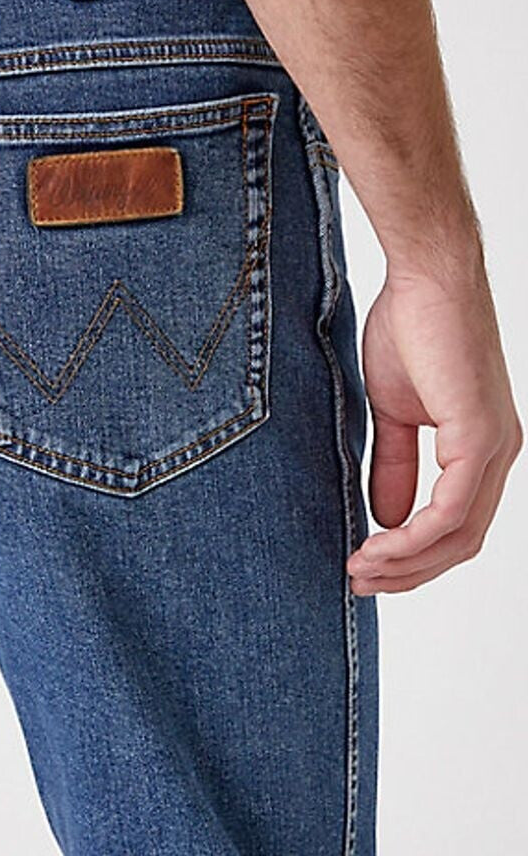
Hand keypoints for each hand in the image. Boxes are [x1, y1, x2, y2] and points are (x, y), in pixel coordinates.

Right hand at [347, 262, 522, 594]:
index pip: (457, 525)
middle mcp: (499, 454)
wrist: (425, 279)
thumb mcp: (393, 413)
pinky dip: (415, 536)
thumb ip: (394, 465)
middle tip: (360, 581)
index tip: (366, 564)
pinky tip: (380, 543)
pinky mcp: (480, 436)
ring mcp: (495, 447)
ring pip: (459, 535)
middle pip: (462, 543)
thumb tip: (385, 518)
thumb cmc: (411, 329)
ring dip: (408, 561)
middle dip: (409, 571)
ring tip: (361, 567)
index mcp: (481, 448)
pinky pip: (452, 509)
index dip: (413, 556)